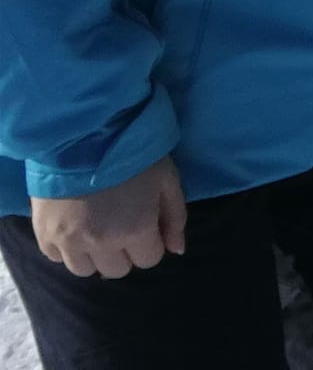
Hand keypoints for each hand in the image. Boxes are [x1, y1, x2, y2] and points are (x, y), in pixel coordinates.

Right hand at [29, 156, 186, 278]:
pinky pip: (56, 257)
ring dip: (95, 256)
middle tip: (122, 225)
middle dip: (125, 252)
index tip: (147, 224)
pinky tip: (74, 227)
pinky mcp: (43, 233)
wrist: (83, 134)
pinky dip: (66, 248)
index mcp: (134, 230)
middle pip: (117, 270)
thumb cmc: (133, 154)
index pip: (149, 260)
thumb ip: (175, 217)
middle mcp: (100, 244)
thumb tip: (177, 250)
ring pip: (85, 270)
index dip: (152, 243)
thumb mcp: (167, 179)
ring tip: (97, 229)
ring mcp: (68, 241)